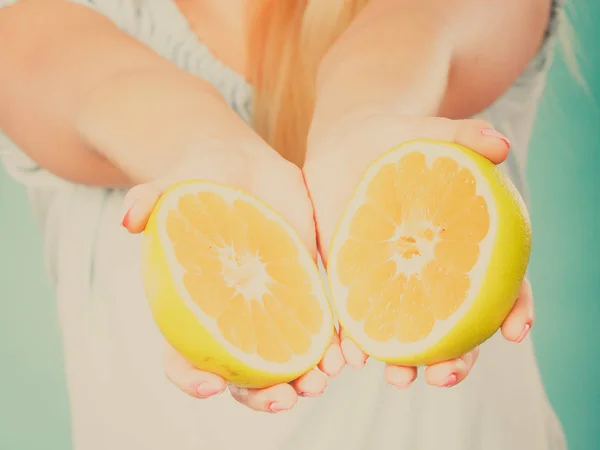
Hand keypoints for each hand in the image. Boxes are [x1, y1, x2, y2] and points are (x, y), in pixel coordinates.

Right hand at [122, 141, 344, 411]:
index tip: (212, 386)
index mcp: (193, 306)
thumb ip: (150, 200)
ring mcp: (269, 307)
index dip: (191, 377)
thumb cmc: (202, 181)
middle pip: (241, 373)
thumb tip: (127, 218)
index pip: (182, 356)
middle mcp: (231, 317)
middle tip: (284, 398)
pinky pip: (318, 329)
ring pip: (284, 361)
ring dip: (303, 380)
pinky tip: (345, 355)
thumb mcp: (175, 187)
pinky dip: (332, 348)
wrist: (246, 169)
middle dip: (261, 395)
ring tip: (321, 380)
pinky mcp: (303, 291)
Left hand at [303, 113, 533, 388]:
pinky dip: (355, 340)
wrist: (346, 144)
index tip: (516, 331)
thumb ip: (464, 137)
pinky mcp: (354, 278)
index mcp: (465, 244)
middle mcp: (431, 271)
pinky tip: (351, 356)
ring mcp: (393, 278)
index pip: (500, 284)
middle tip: (444, 377)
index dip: (514, 309)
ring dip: (405, 362)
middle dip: (455, 358)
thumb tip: (502, 145)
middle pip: (454, 324)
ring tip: (398, 378)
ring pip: (407, 330)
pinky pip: (357, 316)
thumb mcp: (430, 136)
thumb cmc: (398, 139)